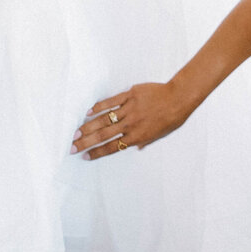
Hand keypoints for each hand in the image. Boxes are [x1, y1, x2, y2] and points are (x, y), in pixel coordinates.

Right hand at [72, 81, 192, 158]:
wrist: (178, 98)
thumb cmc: (172, 118)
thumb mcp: (159, 135)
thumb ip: (145, 141)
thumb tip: (136, 148)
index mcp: (137, 137)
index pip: (113, 147)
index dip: (97, 153)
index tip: (85, 156)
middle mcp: (130, 125)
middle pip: (103, 135)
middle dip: (86, 142)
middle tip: (72, 147)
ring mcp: (129, 109)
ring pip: (104, 119)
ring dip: (88, 126)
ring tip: (76, 132)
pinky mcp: (129, 95)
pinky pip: (111, 101)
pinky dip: (99, 106)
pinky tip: (89, 111)